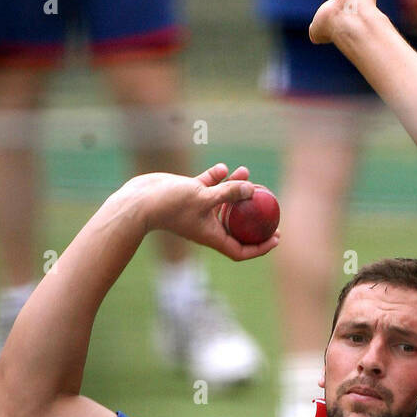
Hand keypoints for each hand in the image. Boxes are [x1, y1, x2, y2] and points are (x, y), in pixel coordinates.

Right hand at [120, 164, 280, 260]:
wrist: (140, 200)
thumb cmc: (170, 204)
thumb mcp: (203, 197)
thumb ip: (228, 192)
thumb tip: (252, 189)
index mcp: (212, 236)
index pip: (242, 249)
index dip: (261, 247)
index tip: (276, 238)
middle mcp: (207, 225)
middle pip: (237, 225)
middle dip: (253, 216)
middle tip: (270, 205)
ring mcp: (198, 210)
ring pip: (224, 201)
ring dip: (236, 188)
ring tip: (247, 173)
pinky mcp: (189, 194)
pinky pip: (208, 186)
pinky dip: (216, 178)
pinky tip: (224, 167)